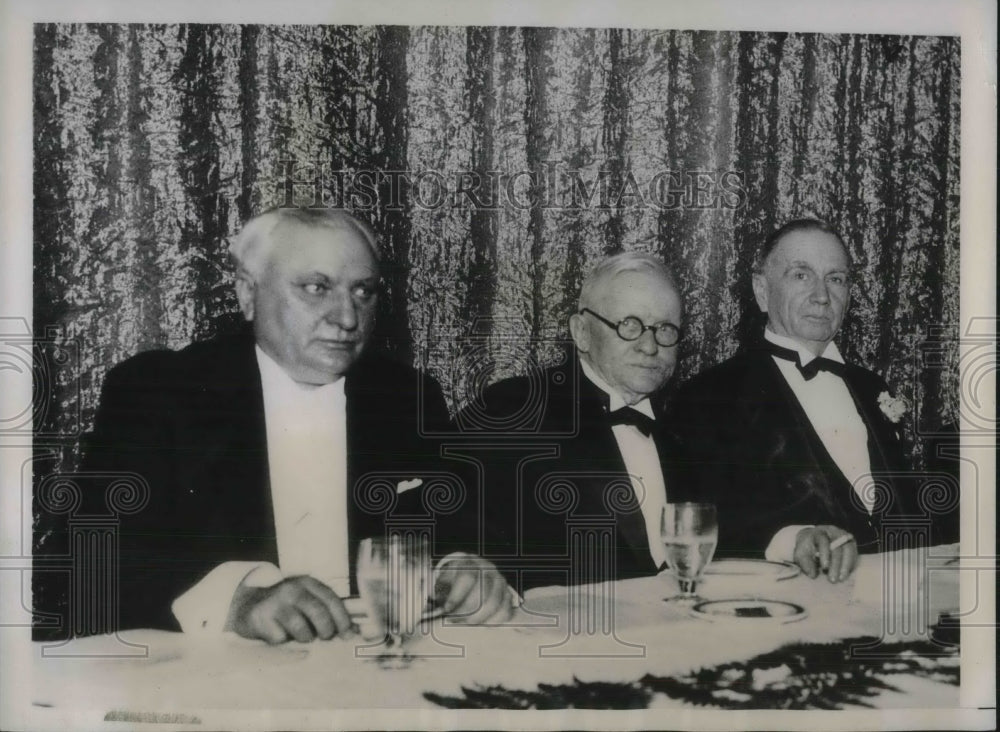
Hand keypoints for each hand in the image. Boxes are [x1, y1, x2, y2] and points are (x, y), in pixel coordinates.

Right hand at [226, 575, 356, 643]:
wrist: (248, 606)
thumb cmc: (286, 608)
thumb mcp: (306, 600)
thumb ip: (326, 611)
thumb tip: (353, 631)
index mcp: (307, 582)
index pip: (331, 599)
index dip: (342, 618)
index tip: (347, 634)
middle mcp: (291, 588)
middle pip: (318, 612)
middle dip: (327, 630)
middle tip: (325, 637)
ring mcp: (275, 602)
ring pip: (300, 628)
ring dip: (305, 637)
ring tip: (301, 635)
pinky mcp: (260, 617)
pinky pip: (280, 638)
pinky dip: (283, 641)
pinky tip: (278, 633)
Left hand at [433, 555, 514, 623]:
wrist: (468, 574)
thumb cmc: (453, 581)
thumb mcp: (443, 582)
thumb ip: (438, 593)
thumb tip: (430, 607)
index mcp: (469, 563)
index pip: (467, 578)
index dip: (457, 596)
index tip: (447, 609)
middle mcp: (487, 569)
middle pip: (482, 593)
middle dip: (466, 611)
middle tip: (455, 620)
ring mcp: (500, 581)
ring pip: (494, 604)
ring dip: (478, 618)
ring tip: (465, 622)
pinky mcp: (507, 594)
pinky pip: (505, 611)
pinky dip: (492, 622)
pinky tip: (480, 623)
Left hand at [793, 525, 857, 582]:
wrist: (813, 540)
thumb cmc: (807, 547)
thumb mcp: (801, 554)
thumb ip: (805, 563)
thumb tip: (813, 575)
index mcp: (818, 532)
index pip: (823, 541)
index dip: (825, 554)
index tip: (824, 567)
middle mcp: (832, 532)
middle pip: (837, 547)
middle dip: (836, 565)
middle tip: (833, 579)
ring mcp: (843, 536)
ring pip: (848, 549)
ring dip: (846, 565)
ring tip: (841, 578)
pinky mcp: (850, 543)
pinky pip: (853, 553)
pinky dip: (850, 564)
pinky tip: (846, 573)